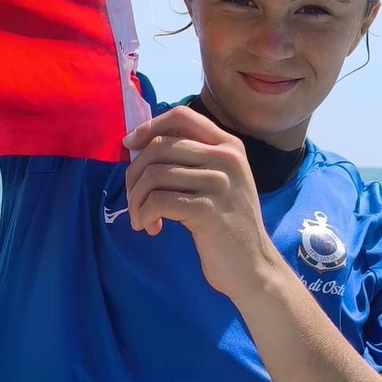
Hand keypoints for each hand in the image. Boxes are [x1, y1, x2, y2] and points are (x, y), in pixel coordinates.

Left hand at [122, 105, 280, 302]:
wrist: (252, 266)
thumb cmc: (226, 224)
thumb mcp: (218, 181)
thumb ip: (191, 159)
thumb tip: (140, 143)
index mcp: (229, 145)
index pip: (181, 115)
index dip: (149, 126)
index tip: (129, 145)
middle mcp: (226, 158)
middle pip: (159, 146)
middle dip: (134, 173)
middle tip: (134, 199)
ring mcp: (219, 183)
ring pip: (154, 174)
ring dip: (137, 199)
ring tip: (142, 218)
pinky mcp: (207, 210)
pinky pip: (158, 201)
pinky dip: (144, 215)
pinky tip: (151, 228)